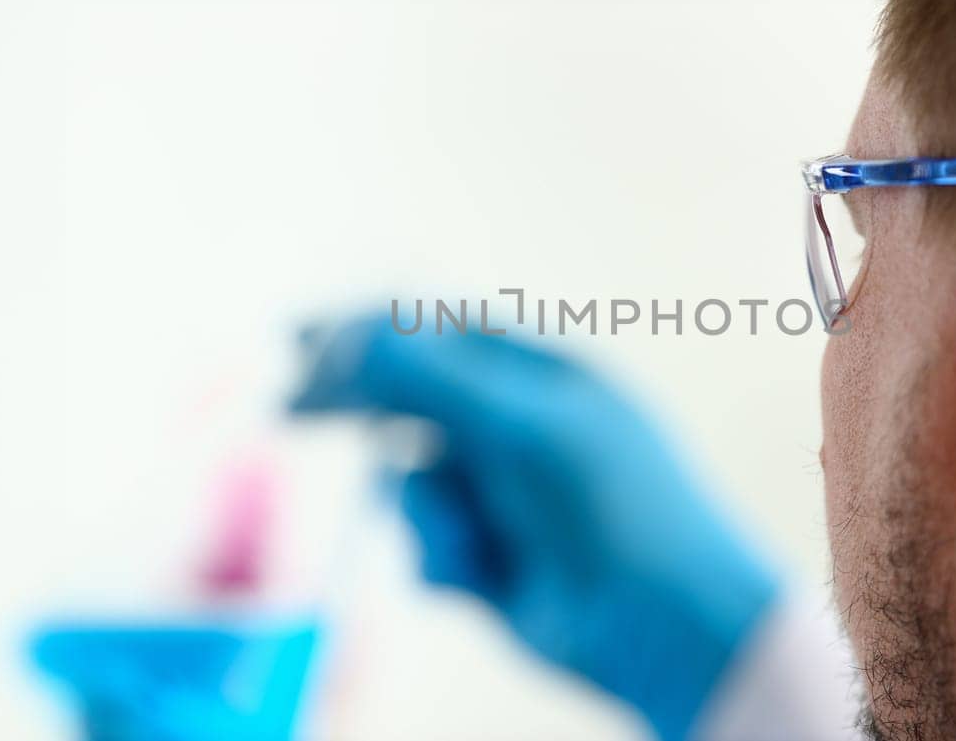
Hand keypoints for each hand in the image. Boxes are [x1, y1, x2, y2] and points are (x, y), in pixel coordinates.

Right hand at [290, 316, 778, 740]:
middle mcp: (517, 427)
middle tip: (291, 410)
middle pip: (410, 399)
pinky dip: (442, 559)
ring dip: (427, 511)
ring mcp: (501, 493)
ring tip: (474, 542)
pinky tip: (479, 581)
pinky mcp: (487, 559)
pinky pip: (425, 544)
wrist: (664, 625)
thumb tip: (350, 335)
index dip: (364, 331)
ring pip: (410, 480)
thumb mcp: (519, 424)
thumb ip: (429, 375)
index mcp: (541, 375)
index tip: (296, 339)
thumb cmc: (613, 504)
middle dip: (356, 404)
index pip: (435, 333)